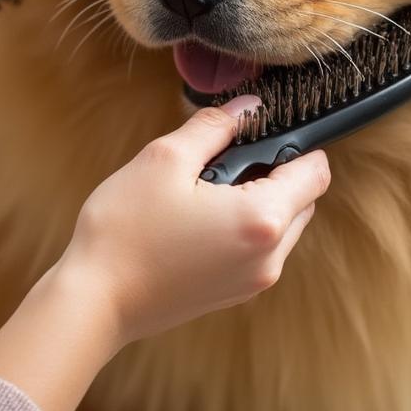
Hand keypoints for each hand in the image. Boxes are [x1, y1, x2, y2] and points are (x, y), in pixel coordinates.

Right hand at [0, 97, 329, 410]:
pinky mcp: (233, 294)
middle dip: (276, 172)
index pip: (316, 173)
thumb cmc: (127, 229)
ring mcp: (254, 282)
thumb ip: (214, 127)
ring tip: (204, 189)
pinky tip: (196, 218)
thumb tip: (248, 107)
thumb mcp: (165, 159)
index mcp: (262, 220)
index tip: (263, 130)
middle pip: (304, 200)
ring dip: (259, 200)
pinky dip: (243, 227)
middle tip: (223, 157)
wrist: (94, 302)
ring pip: (282, 226)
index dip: (297, 143)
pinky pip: (259, 249)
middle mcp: (270, 257)